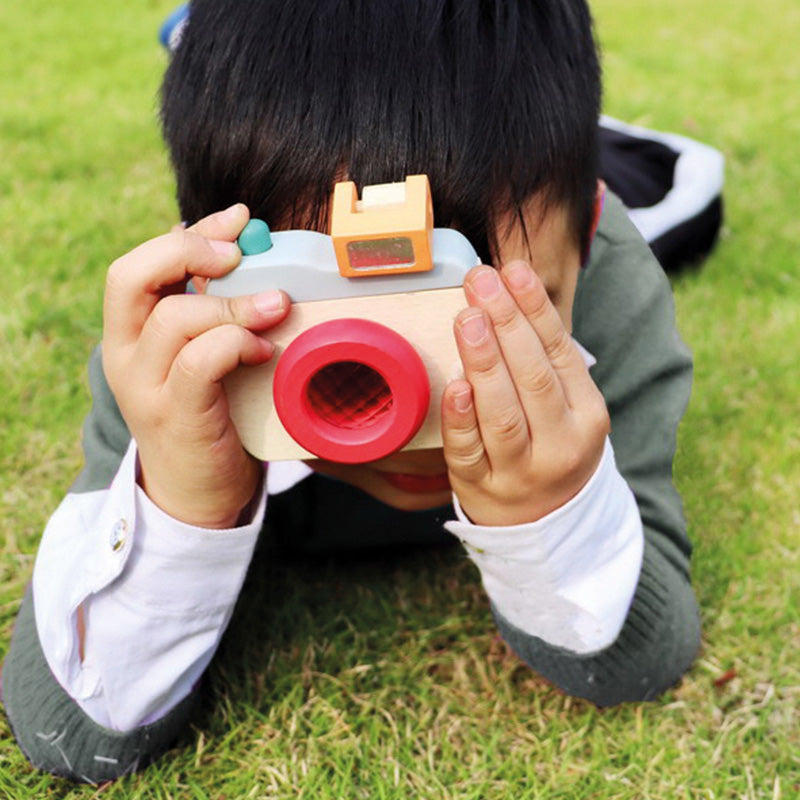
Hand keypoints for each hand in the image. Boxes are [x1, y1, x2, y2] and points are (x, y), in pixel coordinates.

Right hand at [102, 204, 289, 527]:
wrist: (196, 493)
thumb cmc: (210, 413)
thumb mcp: (202, 354)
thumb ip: (211, 311)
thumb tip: (243, 252)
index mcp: (129, 332)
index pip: (140, 262)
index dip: (191, 231)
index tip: (240, 219)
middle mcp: (125, 354)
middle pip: (131, 276)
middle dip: (189, 252)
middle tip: (240, 256)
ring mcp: (146, 387)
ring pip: (175, 318)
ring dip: (235, 305)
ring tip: (276, 309)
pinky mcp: (176, 415)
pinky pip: (199, 362)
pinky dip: (236, 344)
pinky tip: (264, 351)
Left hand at [441, 261, 609, 525]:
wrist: (546, 524)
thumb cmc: (552, 448)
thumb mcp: (569, 409)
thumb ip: (545, 361)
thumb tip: (509, 293)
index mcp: (587, 415)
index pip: (559, 353)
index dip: (534, 309)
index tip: (513, 270)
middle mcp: (560, 444)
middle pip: (533, 378)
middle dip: (507, 325)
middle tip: (482, 282)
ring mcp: (520, 471)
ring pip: (503, 414)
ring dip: (485, 363)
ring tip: (469, 318)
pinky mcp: (481, 488)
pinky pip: (470, 452)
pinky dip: (462, 419)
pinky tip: (456, 386)